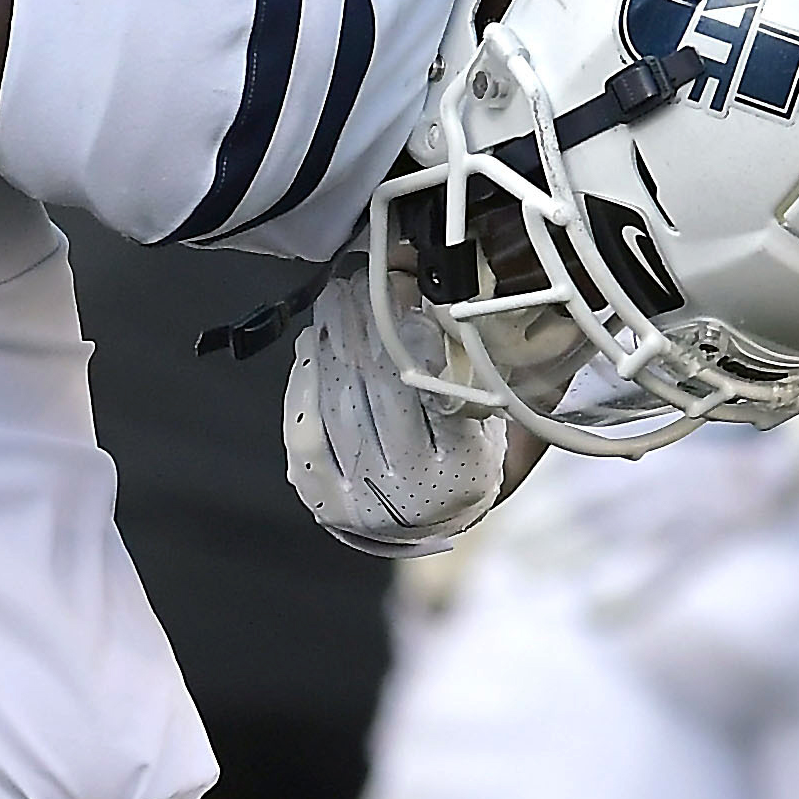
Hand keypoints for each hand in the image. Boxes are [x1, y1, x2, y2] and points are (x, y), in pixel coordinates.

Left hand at [286, 256, 507, 555]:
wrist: (424, 517)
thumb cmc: (464, 451)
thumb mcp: (493, 414)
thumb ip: (476, 365)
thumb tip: (442, 290)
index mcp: (464, 471)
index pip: (440, 396)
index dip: (422, 345)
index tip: (412, 299)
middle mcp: (412, 491)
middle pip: (383, 391)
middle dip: (369, 325)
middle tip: (363, 281)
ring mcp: (361, 497)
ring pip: (340, 401)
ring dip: (334, 338)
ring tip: (338, 298)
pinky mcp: (319, 492)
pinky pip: (305, 422)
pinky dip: (307, 374)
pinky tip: (314, 339)